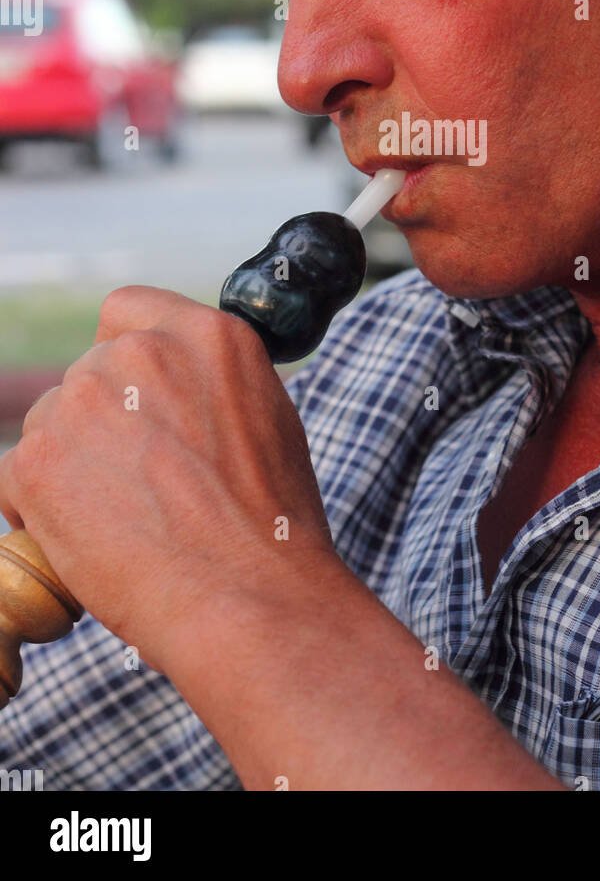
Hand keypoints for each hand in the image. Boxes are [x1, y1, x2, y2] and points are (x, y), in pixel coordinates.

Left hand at [0, 286, 335, 673]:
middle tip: (138, 480)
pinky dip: (38, 506)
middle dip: (103, 421)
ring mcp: (82, 401)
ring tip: (122, 518)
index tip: (135, 395)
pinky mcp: (38, 460)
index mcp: (204, 335)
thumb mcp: (267, 415)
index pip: (129, 310)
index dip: (125, 354)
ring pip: (52, 422)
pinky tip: (87, 539)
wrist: (248, 594)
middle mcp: (139, 353)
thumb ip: (210, 382)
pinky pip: (17, 474)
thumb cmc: (269, 522)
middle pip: (88, 372)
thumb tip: (174, 391)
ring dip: (72, 462)